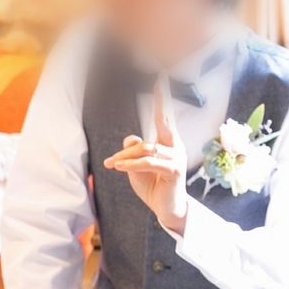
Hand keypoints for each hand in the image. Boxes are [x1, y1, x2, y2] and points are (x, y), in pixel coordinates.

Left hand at [104, 77, 187, 232]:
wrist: (166, 209)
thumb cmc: (153, 185)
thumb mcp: (136, 166)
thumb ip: (133, 151)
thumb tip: (131, 138)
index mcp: (167, 142)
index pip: (163, 117)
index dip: (162, 99)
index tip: (161, 80)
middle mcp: (174, 145)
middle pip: (164, 120)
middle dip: (162, 100)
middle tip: (159, 79)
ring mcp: (176, 157)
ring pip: (145, 147)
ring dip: (125, 155)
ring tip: (112, 164)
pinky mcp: (173, 170)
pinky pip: (148, 162)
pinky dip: (131, 164)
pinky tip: (119, 167)